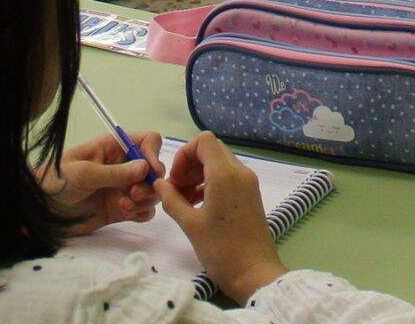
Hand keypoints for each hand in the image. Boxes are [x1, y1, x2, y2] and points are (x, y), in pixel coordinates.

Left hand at [43, 130, 165, 233]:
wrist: (42, 209)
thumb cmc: (57, 181)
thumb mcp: (84, 173)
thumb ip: (115, 172)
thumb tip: (145, 168)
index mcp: (113, 148)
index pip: (146, 141)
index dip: (153, 154)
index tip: (150, 172)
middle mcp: (122, 166)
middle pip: (153, 170)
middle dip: (149, 183)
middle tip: (133, 194)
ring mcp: (122, 189)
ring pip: (151, 192)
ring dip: (145, 200)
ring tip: (125, 206)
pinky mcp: (120, 209)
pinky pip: (143, 211)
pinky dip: (141, 214)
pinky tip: (125, 214)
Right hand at [156, 133, 286, 304]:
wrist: (255, 274)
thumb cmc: (221, 250)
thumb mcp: (190, 225)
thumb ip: (172, 199)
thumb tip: (159, 184)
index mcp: (225, 174)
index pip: (203, 141)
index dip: (184, 154)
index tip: (175, 179)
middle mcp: (240, 172)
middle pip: (211, 150)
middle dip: (190, 164)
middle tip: (176, 189)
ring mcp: (248, 183)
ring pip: (219, 163)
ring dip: (199, 174)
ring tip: (183, 200)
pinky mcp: (251, 195)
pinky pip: (228, 177)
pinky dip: (211, 183)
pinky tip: (198, 205)